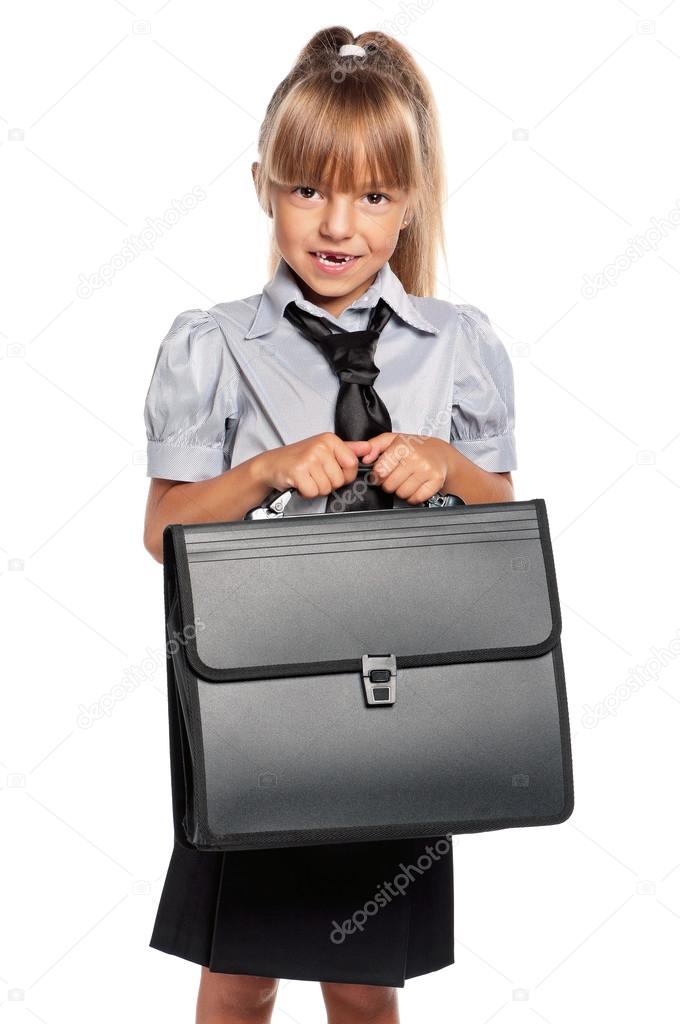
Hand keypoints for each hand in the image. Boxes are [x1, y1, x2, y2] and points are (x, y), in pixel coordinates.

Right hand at [256, 433, 371, 498]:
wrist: (272, 465)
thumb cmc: (298, 458)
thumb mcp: (324, 449)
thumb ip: (349, 449)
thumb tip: (368, 447)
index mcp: (330, 440)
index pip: (352, 464)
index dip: (345, 474)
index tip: (333, 472)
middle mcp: (321, 446)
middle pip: (340, 479)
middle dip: (328, 483)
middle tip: (314, 475)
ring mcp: (309, 458)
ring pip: (327, 488)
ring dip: (316, 488)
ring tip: (307, 478)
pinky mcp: (298, 472)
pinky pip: (313, 492)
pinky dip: (306, 492)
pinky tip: (300, 483)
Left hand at [345, 433, 450, 504]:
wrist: (441, 453)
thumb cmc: (415, 447)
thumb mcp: (392, 439)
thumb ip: (374, 446)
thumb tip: (365, 459)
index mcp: (402, 446)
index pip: (380, 471)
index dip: (378, 475)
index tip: (381, 473)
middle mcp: (415, 458)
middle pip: (389, 485)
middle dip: (389, 483)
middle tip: (396, 476)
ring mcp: (427, 470)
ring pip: (402, 494)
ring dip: (401, 491)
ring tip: (406, 480)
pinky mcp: (436, 482)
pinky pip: (416, 499)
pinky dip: (413, 496)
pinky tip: (415, 486)